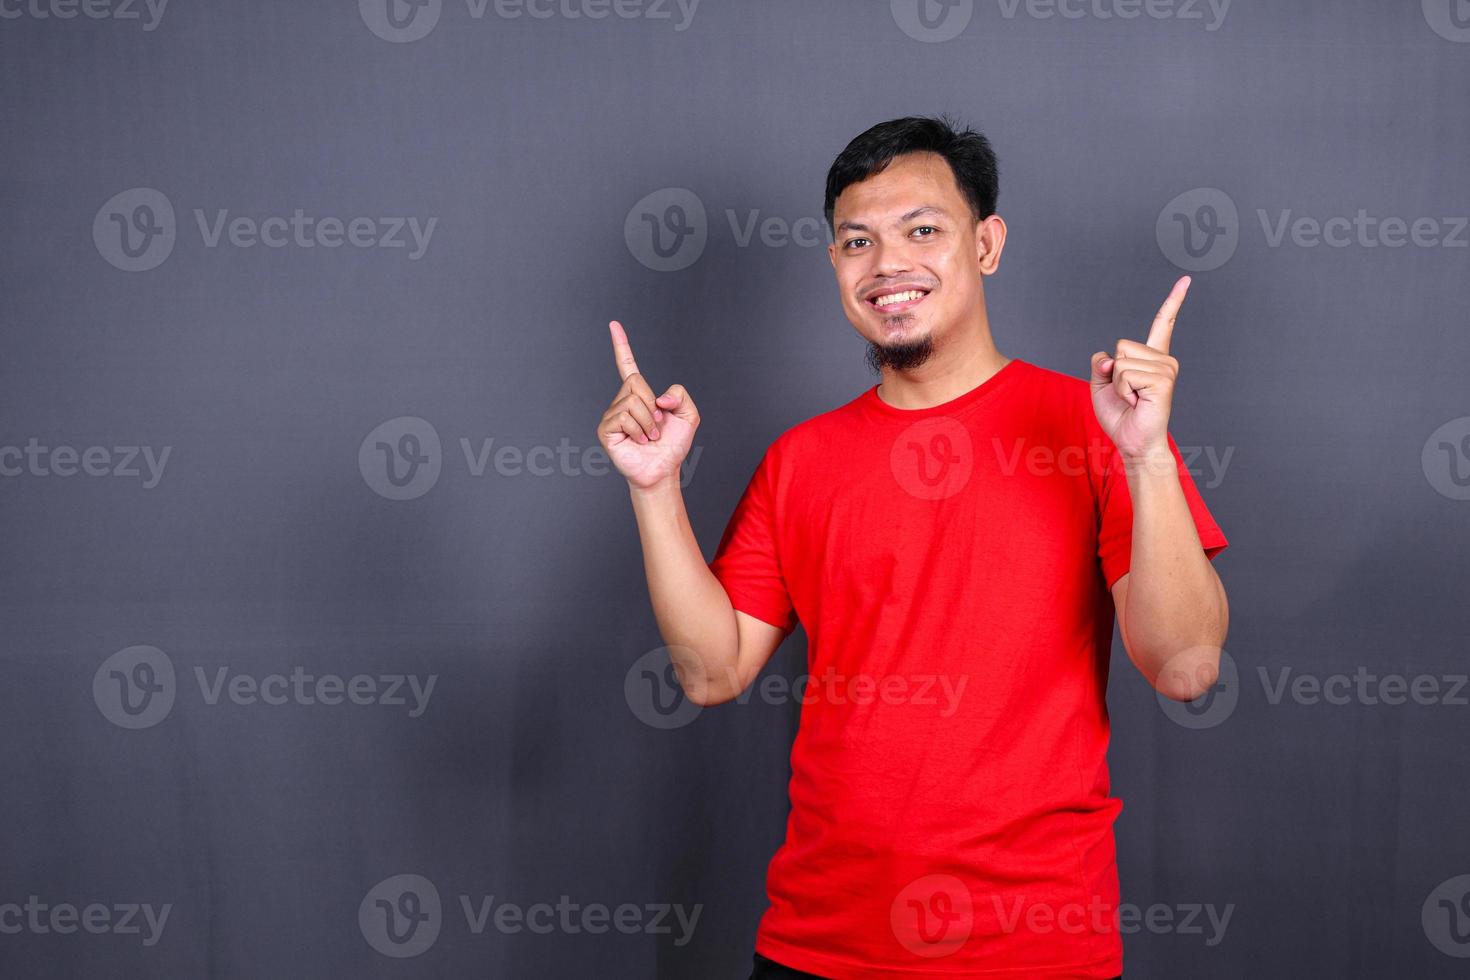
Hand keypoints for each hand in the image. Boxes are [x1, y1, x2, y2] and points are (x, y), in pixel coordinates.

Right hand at [597, 320, 698, 490]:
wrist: (663, 471)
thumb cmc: (673, 446)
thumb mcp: (689, 415)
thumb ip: (681, 395)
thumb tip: (658, 398)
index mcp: (639, 396)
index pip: (627, 366)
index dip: (621, 345)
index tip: (613, 324)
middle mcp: (622, 402)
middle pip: (635, 382)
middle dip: (652, 404)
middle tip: (656, 425)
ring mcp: (612, 415)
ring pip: (632, 401)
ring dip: (648, 422)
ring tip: (648, 436)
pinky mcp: (606, 430)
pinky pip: (624, 417)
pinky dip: (638, 430)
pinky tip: (638, 441)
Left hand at [1089, 276, 1188, 463]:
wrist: (1132, 442)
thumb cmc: (1121, 415)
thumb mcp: (1102, 385)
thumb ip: (1101, 364)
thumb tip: (1108, 357)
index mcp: (1153, 357)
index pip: (1163, 323)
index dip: (1174, 301)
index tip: (1186, 280)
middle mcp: (1164, 359)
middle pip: (1121, 345)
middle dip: (1114, 372)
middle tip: (1129, 394)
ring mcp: (1167, 369)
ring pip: (1121, 361)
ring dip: (1118, 384)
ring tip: (1133, 399)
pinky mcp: (1163, 381)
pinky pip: (1125, 374)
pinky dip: (1122, 391)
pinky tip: (1137, 402)